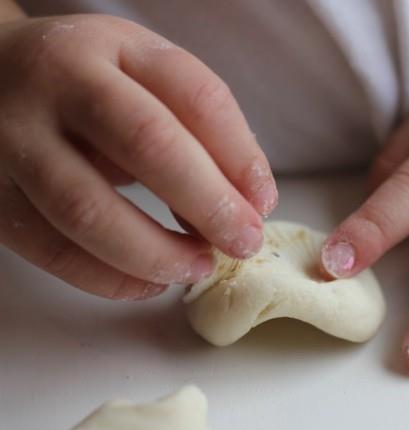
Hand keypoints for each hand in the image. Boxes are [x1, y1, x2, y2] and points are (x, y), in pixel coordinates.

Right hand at [0, 15, 276, 299]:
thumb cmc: (90, 84)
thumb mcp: (146, 81)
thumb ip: (198, 132)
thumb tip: (245, 205)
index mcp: (115, 48)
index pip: (194, 95)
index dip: (240, 155)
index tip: (264, 203)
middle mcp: (59, 84)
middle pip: (147, 144)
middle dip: (209, 203)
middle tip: (244, 242)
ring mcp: (14, 138)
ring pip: (88, 209)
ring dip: (157, 252)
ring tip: (198, 267)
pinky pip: (49, 249)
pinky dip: (108, 278)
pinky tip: (149, 283)